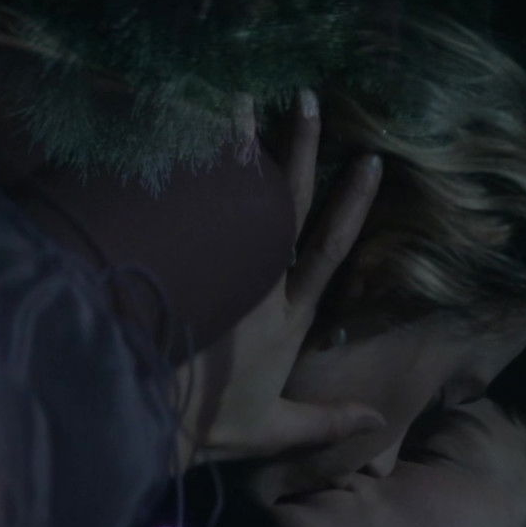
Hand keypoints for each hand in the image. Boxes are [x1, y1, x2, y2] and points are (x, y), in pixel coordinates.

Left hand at [175, 91, 384, 468]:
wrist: (145, 423)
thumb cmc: (208, 428)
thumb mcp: (274, 429)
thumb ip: (328, 420)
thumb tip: (380, 421)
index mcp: (287, 320)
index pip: (328, 250)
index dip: (351, 206)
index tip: (368, 162)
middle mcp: (257, 287)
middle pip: (288, 208)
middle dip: (303, 153)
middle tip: (309, 101)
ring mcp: (215, 275)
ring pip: (233, 202)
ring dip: (239, 148)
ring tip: (239, 97)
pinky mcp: (179, 273)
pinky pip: (189, 215)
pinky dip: (192, 176)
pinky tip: (185, 134)